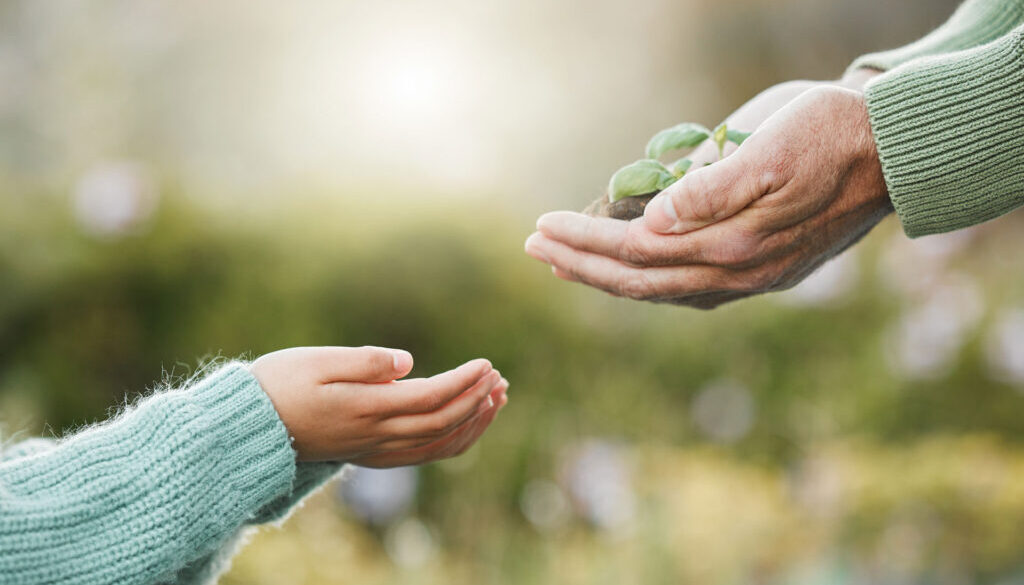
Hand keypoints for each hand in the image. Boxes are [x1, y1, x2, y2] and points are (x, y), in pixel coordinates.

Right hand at [250, 346, 508, 463]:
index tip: (486, 363)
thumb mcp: (316, 361)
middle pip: (442, 422)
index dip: (464, 382)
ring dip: (471, 423)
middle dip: (476, 400)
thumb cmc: (279, 384)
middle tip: (499, 377)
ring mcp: (375, 450)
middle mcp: (376, 435)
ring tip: (496, 399)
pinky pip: (423, 455)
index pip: (431, 397)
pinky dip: (452, 440)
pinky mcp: (371, 455)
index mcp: (366, 408)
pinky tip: (465, 423)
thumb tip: (408, 362)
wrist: (251, 429)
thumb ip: (364, 362)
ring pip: (437, 444)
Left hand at [526, 84, 890, 307]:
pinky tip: (633, 271)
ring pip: (663, 290)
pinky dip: (650, 280)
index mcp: (732, 243)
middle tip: (535, 248)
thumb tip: (651, 222)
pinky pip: (691, 288)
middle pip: (640, 280)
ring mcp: (751, 276)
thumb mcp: (771, 150)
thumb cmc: (829, 135)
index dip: (584, 241)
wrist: (893, 152)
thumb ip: (711, 191)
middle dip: (582, 265)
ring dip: (610, 277)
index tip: (542, 227)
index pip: (636, 251)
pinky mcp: (763, 268)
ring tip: (569, 262)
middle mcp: (737, 271)